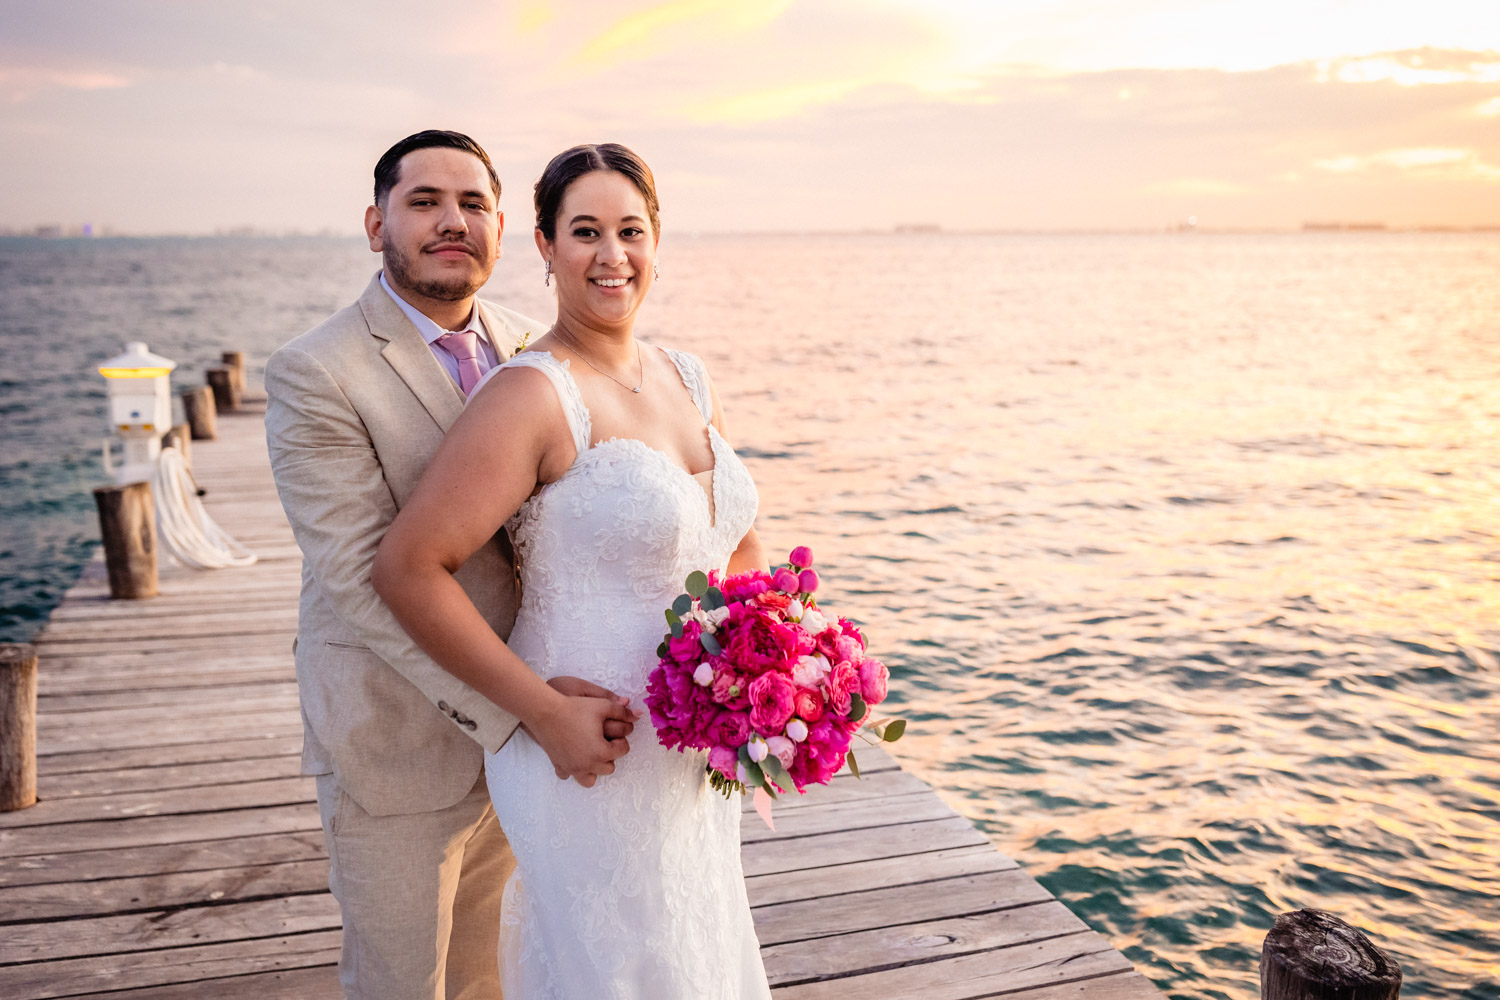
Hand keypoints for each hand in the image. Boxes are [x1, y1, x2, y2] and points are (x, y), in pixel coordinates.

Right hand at [527, 679, 641, 786]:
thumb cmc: (575, 707)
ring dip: (594, 768)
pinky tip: (573, 756)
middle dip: (610, 754)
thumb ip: (622, 711)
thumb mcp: (603, 706)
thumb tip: (639, 715)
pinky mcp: (559, 766)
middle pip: (609, 766)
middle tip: (605, 740)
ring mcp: (572, 768)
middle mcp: (588, 765)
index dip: (622, 738)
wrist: (546, 711)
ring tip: (592, 752)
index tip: (617, 730)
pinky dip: (573, 769)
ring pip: (590, 778)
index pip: (623, 750)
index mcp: (602, 752)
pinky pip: (569, 775)